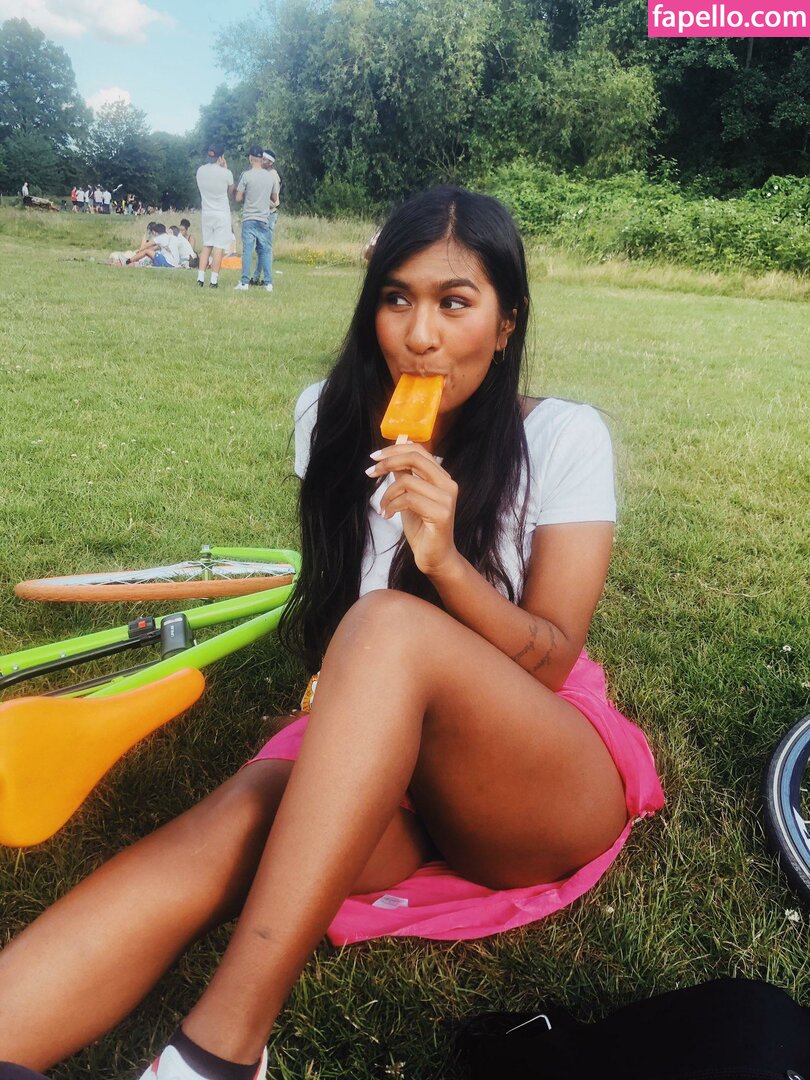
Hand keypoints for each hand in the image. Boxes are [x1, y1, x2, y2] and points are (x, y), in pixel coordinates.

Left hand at [367, 443, 459, 576]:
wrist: (435, 557)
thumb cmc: (422, 528)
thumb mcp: (407, 497)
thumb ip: (404, 476)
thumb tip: (392, 455)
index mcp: (442, 477)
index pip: (419, 451)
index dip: (395, 449)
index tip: (374, 457)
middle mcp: (448, 484)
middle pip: (415, 458)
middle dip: (388, 462)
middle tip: (371, 472)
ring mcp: (447, 498)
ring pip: (407, 482)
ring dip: (387, 494)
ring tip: (383, 507)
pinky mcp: (441, 513)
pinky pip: (408, 500)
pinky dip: (392, 506)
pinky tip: (388, 515)